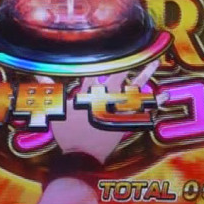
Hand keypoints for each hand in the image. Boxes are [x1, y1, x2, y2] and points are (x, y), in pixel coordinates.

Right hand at [40, 60, 162, 164]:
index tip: (116, 46)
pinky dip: (153, 104)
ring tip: (156, 64)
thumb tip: (39, 75)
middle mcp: (108, 100)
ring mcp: (119, 112)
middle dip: (131, 65)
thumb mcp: (57, 111)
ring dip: (146, 77)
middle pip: (122, 78)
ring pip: (135, 91)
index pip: (101, 72)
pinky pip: (142, 112)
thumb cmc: (68, 134)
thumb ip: (51, 90)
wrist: (82, 157)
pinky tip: (164, 96)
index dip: (108, 59)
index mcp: (93, 94)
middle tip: (144, 53)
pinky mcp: (125, 123)